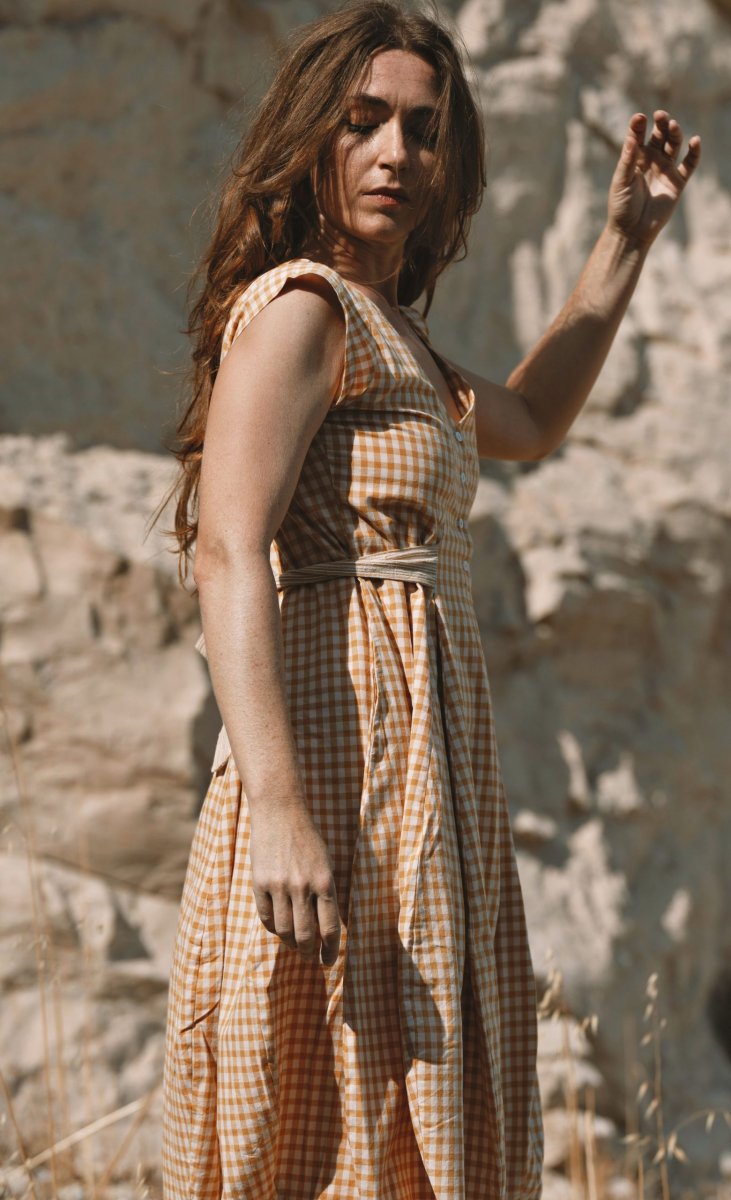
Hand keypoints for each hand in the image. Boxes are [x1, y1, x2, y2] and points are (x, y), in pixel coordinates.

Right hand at [249, 800, 341, 965]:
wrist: (280, 812)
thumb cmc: (307, 839)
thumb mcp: (326, 864)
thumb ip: (326, 894)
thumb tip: (326, 929)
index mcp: (324, 882)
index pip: (330, 928)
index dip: (330, 951)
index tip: (328, 962)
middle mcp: (302, 886)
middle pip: (305, 936)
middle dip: (308, 952)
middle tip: (309, 957)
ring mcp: (279, 885)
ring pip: (284, 931)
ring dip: (290, 944)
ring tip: (294, 945)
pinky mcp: (259, 883)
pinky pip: (266, 918)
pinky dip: (273, 928)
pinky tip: (278, 928)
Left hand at [607, 110, 700, 247]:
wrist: (632, 230)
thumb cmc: (622, 206)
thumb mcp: (621, 181)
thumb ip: (627, 160)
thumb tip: (631, 138)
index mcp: (635, 158)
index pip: (638, 136)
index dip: (639, 125)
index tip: (639, 117)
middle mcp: (652, 160)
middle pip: (659, 136)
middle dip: (660, 124)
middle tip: (660, 115)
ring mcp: (665, 169)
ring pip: (673, 145)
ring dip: (675, 134)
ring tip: (672, 125)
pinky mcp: (677, 182)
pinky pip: (689, 164)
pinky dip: (694, 153)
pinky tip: (695, 141)